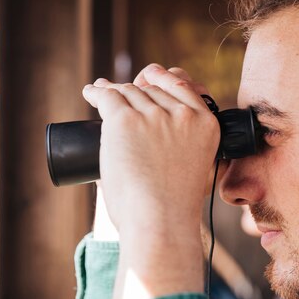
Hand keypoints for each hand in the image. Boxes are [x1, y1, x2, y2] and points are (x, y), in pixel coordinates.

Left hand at [82, 63, 219, 298]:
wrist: (160, 222)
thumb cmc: (172, 205)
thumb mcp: (194, 166)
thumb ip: (185, 144)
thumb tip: (153, 127)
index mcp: (206, 124)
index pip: (182, 86)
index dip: (162, 78)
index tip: (149, 77)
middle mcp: (183, 115)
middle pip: (152, 90)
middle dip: (136, 91)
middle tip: (120, 94)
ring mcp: (154, 116)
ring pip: (129, 93)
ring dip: (114, 93)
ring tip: (101, 93)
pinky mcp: (125, 121)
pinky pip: (108, 97)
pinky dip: (97, 93)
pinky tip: (91, 92)